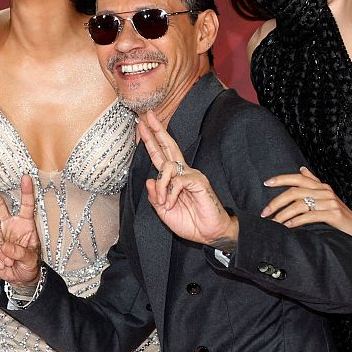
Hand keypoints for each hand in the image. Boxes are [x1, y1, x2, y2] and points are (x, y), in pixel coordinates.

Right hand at [0, 175, 41, 288]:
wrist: (20, 279)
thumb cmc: (30, 265)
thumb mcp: (31, 260)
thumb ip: (20, 252)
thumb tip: (5, 246)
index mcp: (25, 224)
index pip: (26, 205)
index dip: (27, 191)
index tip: (26, 178)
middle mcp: (10, 225)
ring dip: (0, 250)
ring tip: (9, 260)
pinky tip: (2, 263)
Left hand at [137, 111, 237, 246]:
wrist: (209, 234)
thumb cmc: (189, 222)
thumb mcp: (164, 211)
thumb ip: (155, 196)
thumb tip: (149, 180)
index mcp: (174, 178)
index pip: (160, 155)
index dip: (151, 141)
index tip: (142, 126)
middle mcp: (183, 172)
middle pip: (168, 146)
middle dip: (156, 131)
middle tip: (147, 117)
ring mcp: (192, 175)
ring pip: (167, 166)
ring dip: (160, 184)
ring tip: (163, 201)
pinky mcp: (198, 181)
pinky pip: (177, 181)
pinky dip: (170, 193)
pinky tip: (172, 203)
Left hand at [262, 166, 351, 244]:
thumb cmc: (340, 215)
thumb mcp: (326, 197)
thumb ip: (313, 183)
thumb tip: (301, 169)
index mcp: (321, 186)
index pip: (297, 178)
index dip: (281, 179)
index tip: (266, 183)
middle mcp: (325, 191)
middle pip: (294, 192)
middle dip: (276, 202)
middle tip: (265, 213)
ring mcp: (330, 202)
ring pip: (300, 204)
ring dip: (283, 214)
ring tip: (274, 223)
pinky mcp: (334, 214)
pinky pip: (310, 216)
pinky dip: (297, 221)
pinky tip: (288, 226)